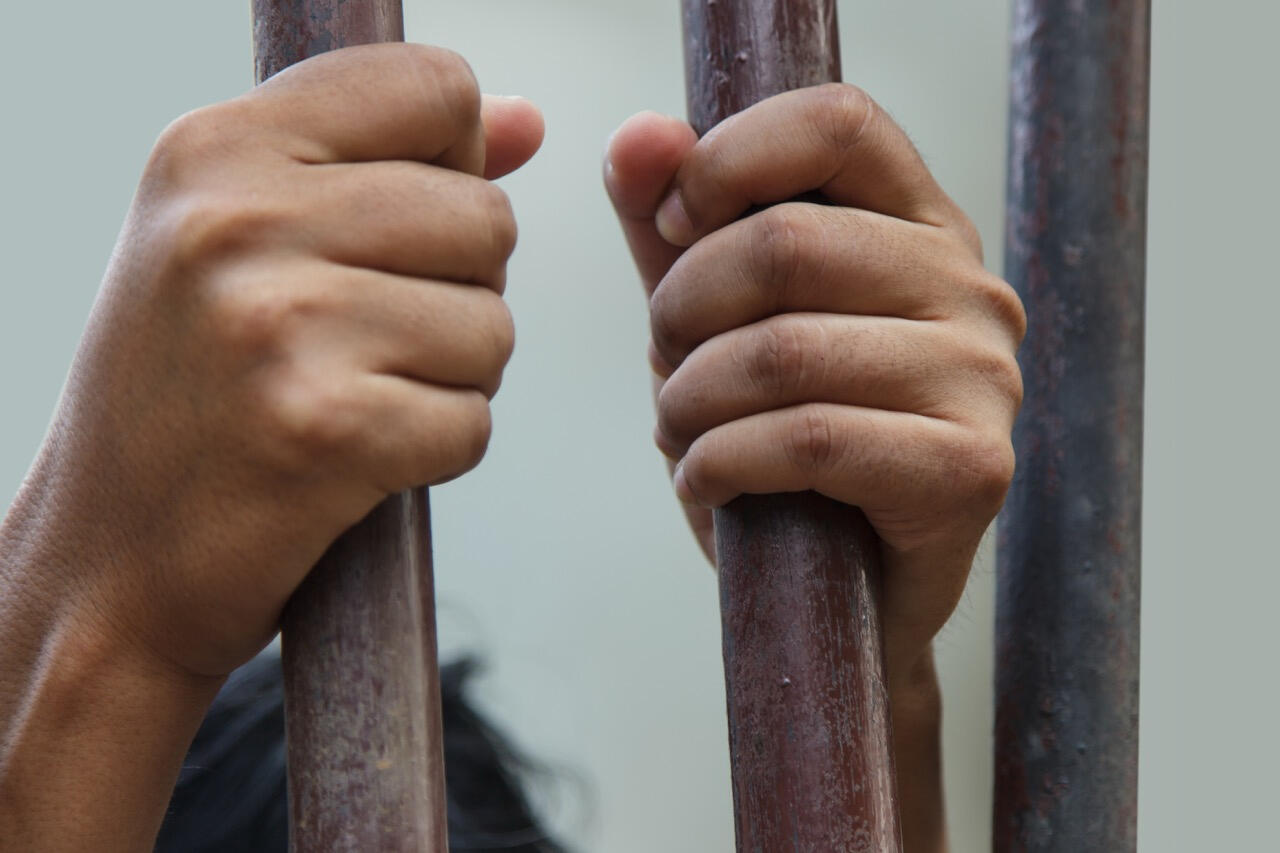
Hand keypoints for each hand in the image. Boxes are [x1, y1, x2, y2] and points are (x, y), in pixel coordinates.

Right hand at [2, 44, 543, 681]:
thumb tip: (526, 121)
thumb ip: (392, 163)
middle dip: (460, 290)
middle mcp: (238, 219)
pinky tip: (357, 460)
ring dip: (450, 378)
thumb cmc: (190, 397)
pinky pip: (471, 422)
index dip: (456, 161)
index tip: (407, 223)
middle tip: (370, 341)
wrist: (108, 562)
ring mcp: (276, 325)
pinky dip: (436, 450)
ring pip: (492, 325)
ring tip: (355, 398)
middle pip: (485, 218)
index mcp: (216, 149)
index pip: (431, 86)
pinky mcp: (322, 430)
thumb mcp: (247, 242)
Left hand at [604, 87, 1022, 850]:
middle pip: (786, 243)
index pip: (836, 122)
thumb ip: (678, 231)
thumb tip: (639, 135)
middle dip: (683, 311)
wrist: (841, 602)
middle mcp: (970, 288)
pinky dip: (721, 465)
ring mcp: (983, 377)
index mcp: (919, 227)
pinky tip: (704, 484)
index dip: (727, 160)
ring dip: (690, 400)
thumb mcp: (717, 326)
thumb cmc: (783, 451)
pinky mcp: (973, 469)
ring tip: (681, 432)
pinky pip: (811, 440)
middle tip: (667, 366)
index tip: (672, 228)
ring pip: (785, 350)